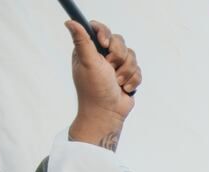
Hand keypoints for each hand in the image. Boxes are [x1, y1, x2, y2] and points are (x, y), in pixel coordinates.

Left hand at [65, 20, 141, 149]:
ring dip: (126, 72)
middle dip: (118, 58)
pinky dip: (133, 80)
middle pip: (120, 41)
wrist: (107, 113)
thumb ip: (82, 41)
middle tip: (111, 70)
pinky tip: (124, 88)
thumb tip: (70, 22)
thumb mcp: (87, 62)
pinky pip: (138, 69)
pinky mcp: (128, 75)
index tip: (104, 45)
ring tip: (117, 82)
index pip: (99, 29)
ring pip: (132, 56)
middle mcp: (102, 56)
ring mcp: (116, 66)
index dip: (105, 35)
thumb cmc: (94, 90)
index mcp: (89, 50)